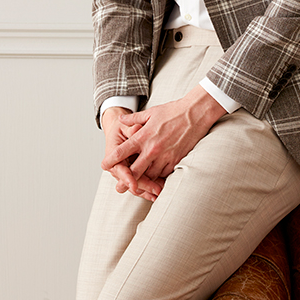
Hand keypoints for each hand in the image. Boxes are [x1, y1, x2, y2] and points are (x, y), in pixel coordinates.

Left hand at [101, 86, 226, 185]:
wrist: (195, 113)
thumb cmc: (173, 111)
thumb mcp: (150, 112)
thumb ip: (133, 119)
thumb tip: (121, 120)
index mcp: (143, 136)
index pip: (122, 152)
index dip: (111, 160)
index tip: (104, 166)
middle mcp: (152, 149)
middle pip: (135, 171)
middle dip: (125, 182)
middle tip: (119, 188)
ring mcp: (165, 156)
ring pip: (150, 176)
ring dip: (144, 181)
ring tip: (138, 187)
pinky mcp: (176, 160)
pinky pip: (165, 174)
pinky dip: (159, 178)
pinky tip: (156, 180)